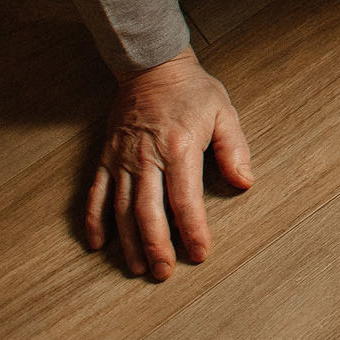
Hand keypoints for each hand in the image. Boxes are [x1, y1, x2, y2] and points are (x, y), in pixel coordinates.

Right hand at [83, 50, 252, 279]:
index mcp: (178, 148)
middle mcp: (146, 158)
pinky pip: (96, 194)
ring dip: (129, 242)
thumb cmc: (192, 91)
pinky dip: (94, 221)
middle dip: (157, 247)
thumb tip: (244, 183)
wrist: (151, 66)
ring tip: (137, 267)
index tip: (200, 253)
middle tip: (164, 273)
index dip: (193, 230)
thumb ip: (234, 149)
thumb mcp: (223, 112)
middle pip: (148, 212)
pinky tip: (97, 244)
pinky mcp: (105, 157)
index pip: (185, 200)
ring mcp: (121, 159)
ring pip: (120, 210)